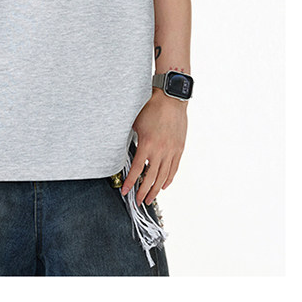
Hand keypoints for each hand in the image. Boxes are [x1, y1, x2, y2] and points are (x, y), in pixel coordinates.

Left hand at [120, 88, 187, 205]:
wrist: (171, 100)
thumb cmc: (150, 108)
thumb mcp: (135, 123)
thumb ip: (129, 138)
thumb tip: (121, 148)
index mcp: (147, 144)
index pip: (136, 170)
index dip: (130, 183)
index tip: (125, 192)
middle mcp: (160, 151)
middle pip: (151, 178)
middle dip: (143, 192)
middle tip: (139, 202)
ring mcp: (171, 151)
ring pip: (163, 177)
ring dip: (156, 190)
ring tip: (150, 199)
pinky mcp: (179, 149)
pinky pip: (174, 168)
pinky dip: (168, 179)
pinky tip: (163, 185)